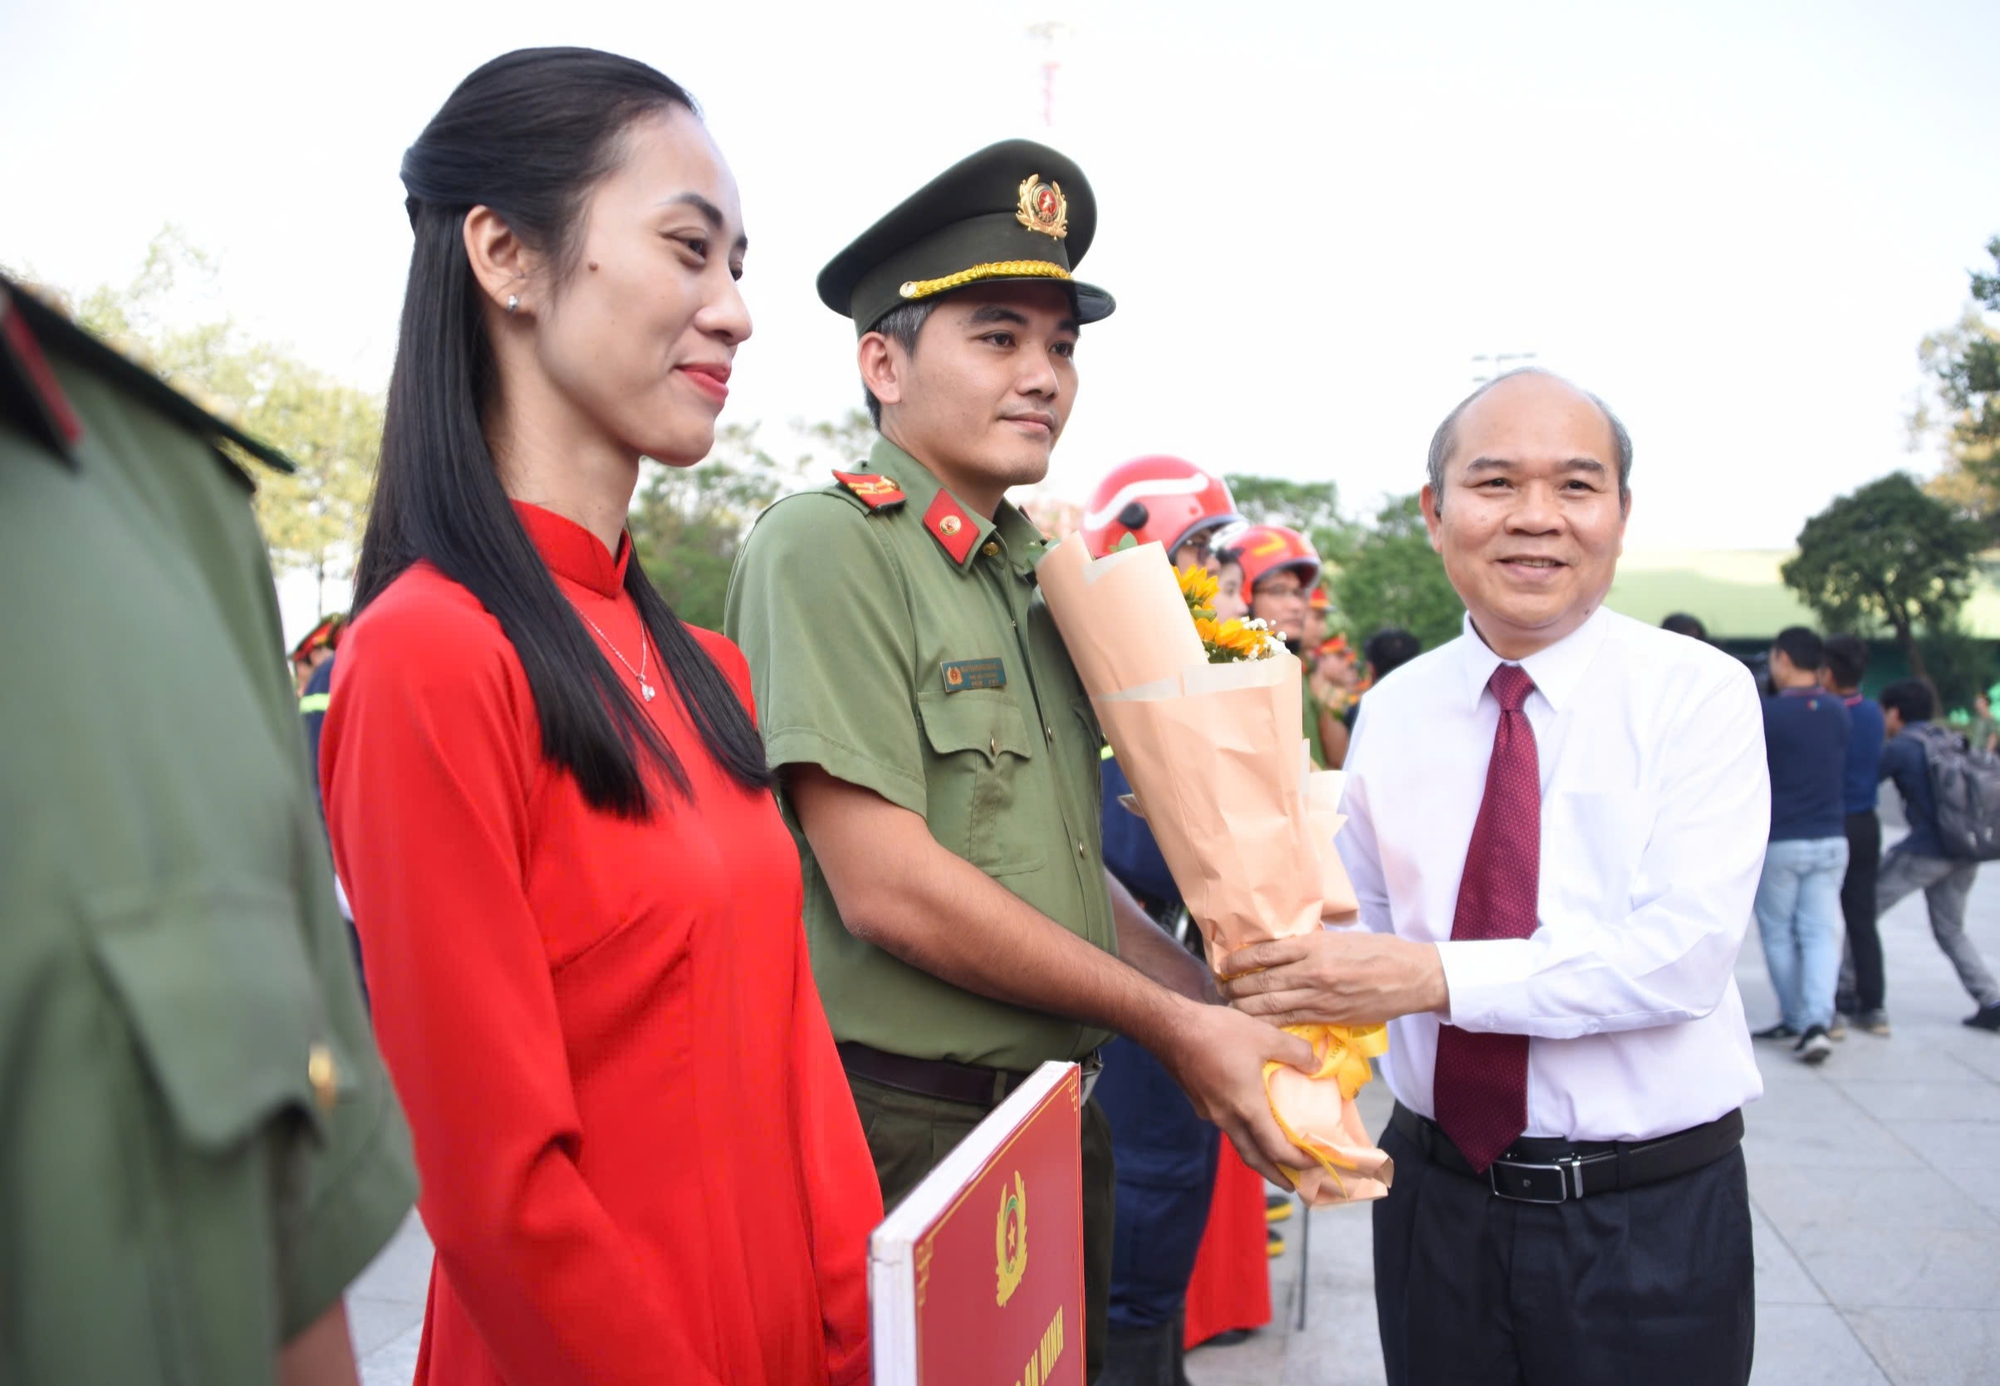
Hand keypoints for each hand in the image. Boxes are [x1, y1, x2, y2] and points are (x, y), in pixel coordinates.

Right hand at [1150, 998, 1317, 1185]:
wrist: (1168, 1028)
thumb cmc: (1217, 1032)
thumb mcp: (1264, 1036)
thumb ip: (1296, 1052)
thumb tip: (1316, 1065)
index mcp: (1246, 1108)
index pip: (1275, 1149)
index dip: (1297, 1161)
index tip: (1313, 1164)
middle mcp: (1226, 1118)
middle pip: (1253, 1157)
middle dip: (1274, 1174)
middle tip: (1292, 1184)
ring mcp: (1209, 1111)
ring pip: (1238, 1141)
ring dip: (1257, 1153)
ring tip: (1272, 1153)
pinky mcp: (1199, 1101)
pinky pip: (1226, 1124)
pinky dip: (1243, 1131)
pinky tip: (1248, 1116)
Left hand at [1219, 931, 1446, 1026]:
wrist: (1412, 976)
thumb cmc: (1379, 951)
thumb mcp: (1342, 938)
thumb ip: (1312, 945)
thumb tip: (1282, 950)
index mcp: (1315, 945)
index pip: (1265, 952)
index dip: (1239, 961)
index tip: (1224, 965)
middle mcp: (1313, 970)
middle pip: (1262, 981)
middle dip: (1236, 987)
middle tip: (1219, 990)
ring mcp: (1320, 996)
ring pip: (1271, 1004)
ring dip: (1246, 1007)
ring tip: (1230, 1008)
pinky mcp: (1329, 1016)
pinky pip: (1290, 1021)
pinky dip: (1269, 1023)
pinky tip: (1255, 1024)